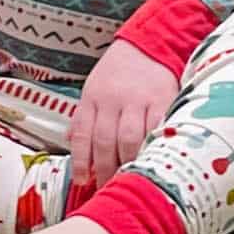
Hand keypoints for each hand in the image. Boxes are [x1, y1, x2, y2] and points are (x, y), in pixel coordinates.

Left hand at [70, 39, 180, 189]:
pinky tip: (151, 160)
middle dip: (105, 170)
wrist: (149, 44)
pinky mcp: (162, 100)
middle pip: (105, 141)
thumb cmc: (119, 73)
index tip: (83, 181)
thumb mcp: (93, 89)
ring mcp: (138, 100)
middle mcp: (112, 99)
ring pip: (130, 139)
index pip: (82, 134)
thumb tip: (70, 143)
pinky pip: (156, 129)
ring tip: (129, 179)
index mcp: (92, 98)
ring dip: (128, 163)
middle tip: (108, 188)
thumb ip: (83, 117)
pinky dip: (152, 147)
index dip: (80, 161)